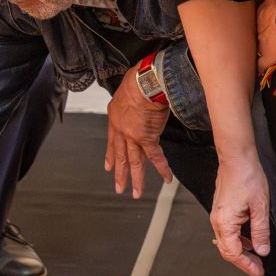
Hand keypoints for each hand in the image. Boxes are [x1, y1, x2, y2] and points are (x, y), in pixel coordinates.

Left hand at [105, 64, 171, 198]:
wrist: (143, 83)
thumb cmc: (136, 82)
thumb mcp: (125, 92)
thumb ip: (129, 103)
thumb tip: (136, 102)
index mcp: (115, 119)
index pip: (112, 143)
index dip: (111, 156)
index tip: (109, 167)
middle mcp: (121, 131)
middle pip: (121, 156)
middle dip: (120, 175)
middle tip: (119, 188)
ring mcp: (133, 137)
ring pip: (134, 162)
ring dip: (136, 179)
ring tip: (137, 193)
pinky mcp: (147, 138)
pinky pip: (155, 157)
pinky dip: (162, 168)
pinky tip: (166, 178)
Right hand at [210, 151, 269, 275]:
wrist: (236, 158)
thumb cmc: (247, 177)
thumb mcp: (260, 207)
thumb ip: (260, 231)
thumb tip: (262, 250)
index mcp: (225, 222)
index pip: (232, 252)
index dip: (246, 264)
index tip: (258, 271)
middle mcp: (217, 220)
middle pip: (226, 250)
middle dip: (242, 261)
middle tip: (258, 268)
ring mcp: (217, 215)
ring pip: (226, 241)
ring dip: (240, 251)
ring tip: (256, 257)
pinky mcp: (220, 210)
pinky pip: (226, 231)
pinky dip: (237, 240)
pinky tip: (249, 240)